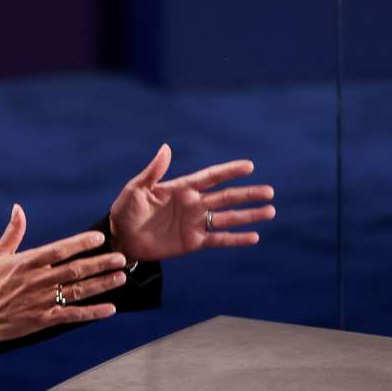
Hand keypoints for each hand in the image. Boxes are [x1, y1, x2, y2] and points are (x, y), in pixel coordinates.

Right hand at [0, 204, 126, 355]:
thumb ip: (12, 232)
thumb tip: (18, 208)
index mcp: (28, 263)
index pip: (60, 250)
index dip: (80, 244)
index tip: (99, 238)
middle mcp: (39, 281)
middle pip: (75, 270)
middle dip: (100, 264)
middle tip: (122, 258)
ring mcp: (43, 301)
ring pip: (78, 291)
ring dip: (102, 284)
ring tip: (120, 277)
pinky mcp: (45, 319)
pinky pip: (73, 315)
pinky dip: (92, 312)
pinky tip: (109, 309)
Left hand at [109, 144, 274, 261]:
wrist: (121, 239)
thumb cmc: (125, 210)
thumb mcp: (136, 188)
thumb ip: (154, 171)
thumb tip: (166, 147)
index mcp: (182, 188)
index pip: (211, 177)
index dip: (229, 171)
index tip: (249, 166)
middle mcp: (194, 204)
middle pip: (226, 197)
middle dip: (248, 194)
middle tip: (270, 191)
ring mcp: (195, 223)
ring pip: (228, 218)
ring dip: (249, 215)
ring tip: (270, 211)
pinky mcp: (193, 242)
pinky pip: (219, 239)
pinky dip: (236, 238)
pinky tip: (254, 237)